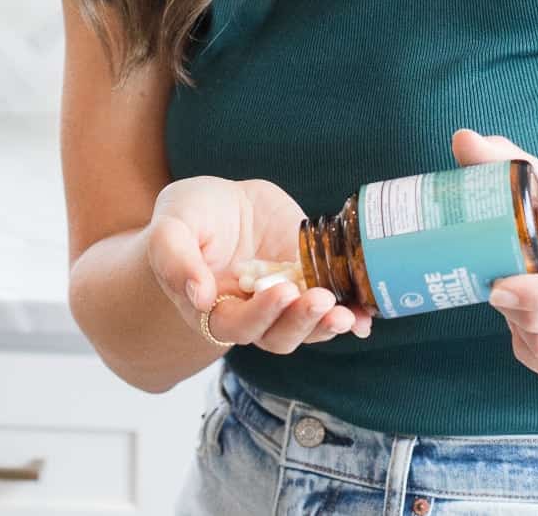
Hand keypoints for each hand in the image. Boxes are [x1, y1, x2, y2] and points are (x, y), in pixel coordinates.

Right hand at [145, 175, 374, 353]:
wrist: (225, 201)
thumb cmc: (189, 215)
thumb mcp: (171, 225)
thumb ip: (175, 258)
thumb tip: (200, 295)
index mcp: (212, 309)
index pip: (236, 326)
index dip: (260, 315)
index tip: (280, 291)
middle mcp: (251, 313)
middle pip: (276, 336)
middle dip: (300, 322)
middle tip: (318, 298)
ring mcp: (284, 300)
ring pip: (306, 328)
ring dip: (327, 324)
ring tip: (345, 312)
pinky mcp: (309, 282)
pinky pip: (332, 307)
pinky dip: (352, 315)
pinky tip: (367, 315)